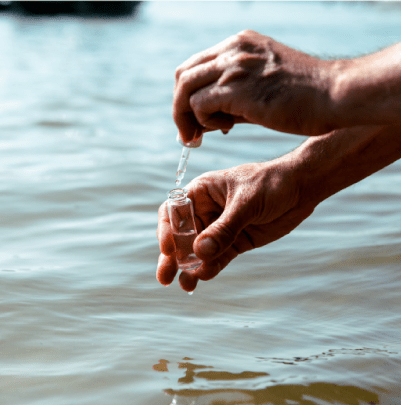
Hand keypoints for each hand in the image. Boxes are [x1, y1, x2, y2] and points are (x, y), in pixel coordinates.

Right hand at [157, 124, 400, 292]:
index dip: (167, 230)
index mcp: (202, 192)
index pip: (174, 211)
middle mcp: (207, 210)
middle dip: (174, 256)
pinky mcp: (236, 241)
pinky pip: (218, 257)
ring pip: (199, 250)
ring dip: (190, 267)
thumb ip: (225, 228)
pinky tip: (204, 277)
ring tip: (185, 285)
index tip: (168, 249)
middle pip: (183, 235)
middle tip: (165, 277)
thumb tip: (201, 252)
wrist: (300, 188)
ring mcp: (221, 228)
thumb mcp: (246, 202)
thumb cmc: (271, 183)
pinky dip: (211, 268)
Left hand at [173, 29, 335, 143]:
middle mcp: (233, 49)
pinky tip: (224, 128)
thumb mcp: (262, 87)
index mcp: (239, 44)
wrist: (335, 95)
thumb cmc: (304, 97)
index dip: (187, 95)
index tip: (194, 120)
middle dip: (179, 107)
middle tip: (188, 133)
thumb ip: (233, 98)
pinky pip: (199, 104)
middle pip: (183, 74)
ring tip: (198, 137)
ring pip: (185, 88)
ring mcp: (234, 65)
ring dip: (185, 117)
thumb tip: (207, 119)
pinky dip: (203, 120)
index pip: (196, 66)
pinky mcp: (237, 88)